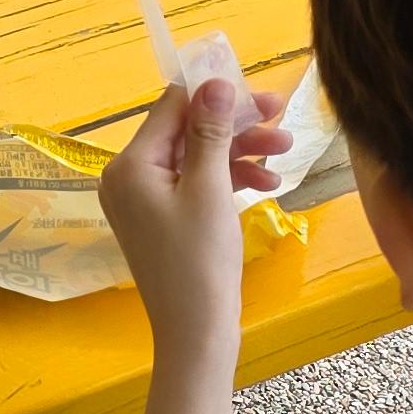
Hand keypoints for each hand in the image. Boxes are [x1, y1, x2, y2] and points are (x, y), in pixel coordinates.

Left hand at [97, 75, 292, 354]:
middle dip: (235, 125)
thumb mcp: (210, 189)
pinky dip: (228, 179)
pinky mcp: (162, 219)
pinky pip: (195, 184)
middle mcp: (128, 177)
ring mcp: (143, 200)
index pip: (171, 108)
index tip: (259, 92)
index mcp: (129, 165)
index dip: (215, 95)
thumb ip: (210, 133)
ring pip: (195, 158)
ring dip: (239, 151)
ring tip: (285, 152)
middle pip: (185, 131)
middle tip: (282, 117)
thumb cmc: (201, 261)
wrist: (195, 332)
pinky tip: (267, 182)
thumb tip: (212, 82)